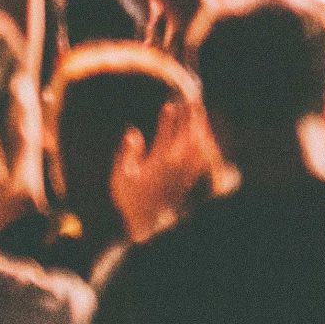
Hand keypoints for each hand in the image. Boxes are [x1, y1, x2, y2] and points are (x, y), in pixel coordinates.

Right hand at [111, 97, 214, 244]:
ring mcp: (185, 171)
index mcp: (157, 163)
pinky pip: (202, 156)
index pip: (165, 136)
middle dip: (190, 117)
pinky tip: (203, 132)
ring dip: (199, 126)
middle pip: (187, 136)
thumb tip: (132, 132)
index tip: (170, 105)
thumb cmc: (130, 199)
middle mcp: (175, 166)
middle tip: (192, 99)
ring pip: (198, 144)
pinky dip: (204, 141)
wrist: (148, 224)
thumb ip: (127, 154)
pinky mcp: (191, 177)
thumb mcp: (120, 178)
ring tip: (199, 110)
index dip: (168, 120)